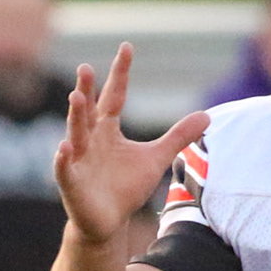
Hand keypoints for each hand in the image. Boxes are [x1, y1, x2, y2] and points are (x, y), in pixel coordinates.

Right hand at [54, 42, 210, 246]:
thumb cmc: (126, 186)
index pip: (114, 95)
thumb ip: (178, 136)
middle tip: (86, 68)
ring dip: (75, 116)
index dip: (120, 73)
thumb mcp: (156, 158)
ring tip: (76, 96)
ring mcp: (78, 160)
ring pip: (75, 134)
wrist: (108, 222)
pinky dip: (63, 159)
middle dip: (87, 90)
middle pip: (89, 110)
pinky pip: (65, 169)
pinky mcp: (71, 183)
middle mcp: (90, 139)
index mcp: (107, 129)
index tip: (127, 48)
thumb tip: (207, 115)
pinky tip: (64, 147)